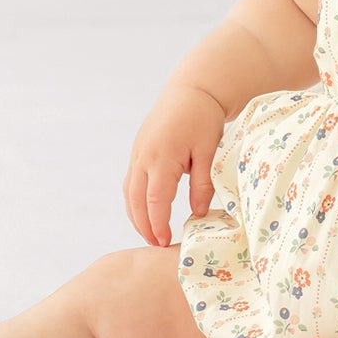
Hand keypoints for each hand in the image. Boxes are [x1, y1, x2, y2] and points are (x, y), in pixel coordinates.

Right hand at [122, 88, 226, 247]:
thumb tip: (198, 214)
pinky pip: (130, 181)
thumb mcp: (209, 151)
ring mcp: (137, 153)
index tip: (164, 244)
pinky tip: (145, 211)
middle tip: (156, 246)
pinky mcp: (138, 151)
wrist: (191, 91)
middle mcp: (143, 157)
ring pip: (128, 192)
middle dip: (144, 226)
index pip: (155, 201)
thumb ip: (202, 184)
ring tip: (150, 234)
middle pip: (135, 201)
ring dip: (136, 215)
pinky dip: (134, 200)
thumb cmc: (203, 119)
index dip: (158, 225)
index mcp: (162, 158)